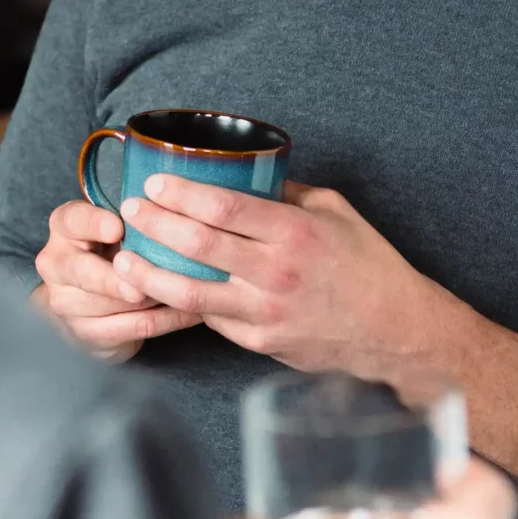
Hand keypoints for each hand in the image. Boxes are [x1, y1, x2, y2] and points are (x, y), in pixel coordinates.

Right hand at [29, 197, 200, 360]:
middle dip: (115, 280)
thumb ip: (137, 221)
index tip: (118, 228)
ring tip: (187, 292)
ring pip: (111, 305)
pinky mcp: (85, 333)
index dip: (94, 224)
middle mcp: (56, 264)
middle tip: (141, 284)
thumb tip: (176, 213)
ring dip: (151, 299)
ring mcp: (66, 302)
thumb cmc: (114, 250)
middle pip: (83, 272)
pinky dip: (164, 320)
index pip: (73, 220)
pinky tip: (190, 312)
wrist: (91, 302)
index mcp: (64, 228)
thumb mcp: (120, 228)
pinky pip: (131, 328)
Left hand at [112, 176, 440, 388]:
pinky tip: (162, 288)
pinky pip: (211, 320)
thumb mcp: (335, 211)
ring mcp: (264, 313)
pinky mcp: (259, 343)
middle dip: (155, 224)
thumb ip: (288, 193)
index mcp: (294, 233)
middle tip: (129, 209)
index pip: (223, 208)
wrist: (393, 330)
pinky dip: (183, 303)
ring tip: (124, 258)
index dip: (181, 192)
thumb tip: (244, 175)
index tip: (154, 181)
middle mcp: (275, 273)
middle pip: (197, 245)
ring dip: (150, 273)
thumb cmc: (367, 264)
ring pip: (191, 293)